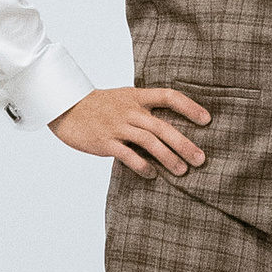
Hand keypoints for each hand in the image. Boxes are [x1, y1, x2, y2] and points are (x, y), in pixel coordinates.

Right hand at [50, 85, 209, 178]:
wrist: (65, 107)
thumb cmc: (99, 106)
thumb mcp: (124, 98)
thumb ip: (146, 107)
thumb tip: (174, 124)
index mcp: (136, 96)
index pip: (169, 96)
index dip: (190, 107)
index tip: (207, 120)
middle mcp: (129, 110)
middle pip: (162, 126)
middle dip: (184, 144)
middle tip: (201, 159)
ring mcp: (116, 126)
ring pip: (148, 142)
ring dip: (168, 158)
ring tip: (182, 171)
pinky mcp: (104, 142)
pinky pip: (127, 155)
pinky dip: (142, 166)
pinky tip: (152, 175)